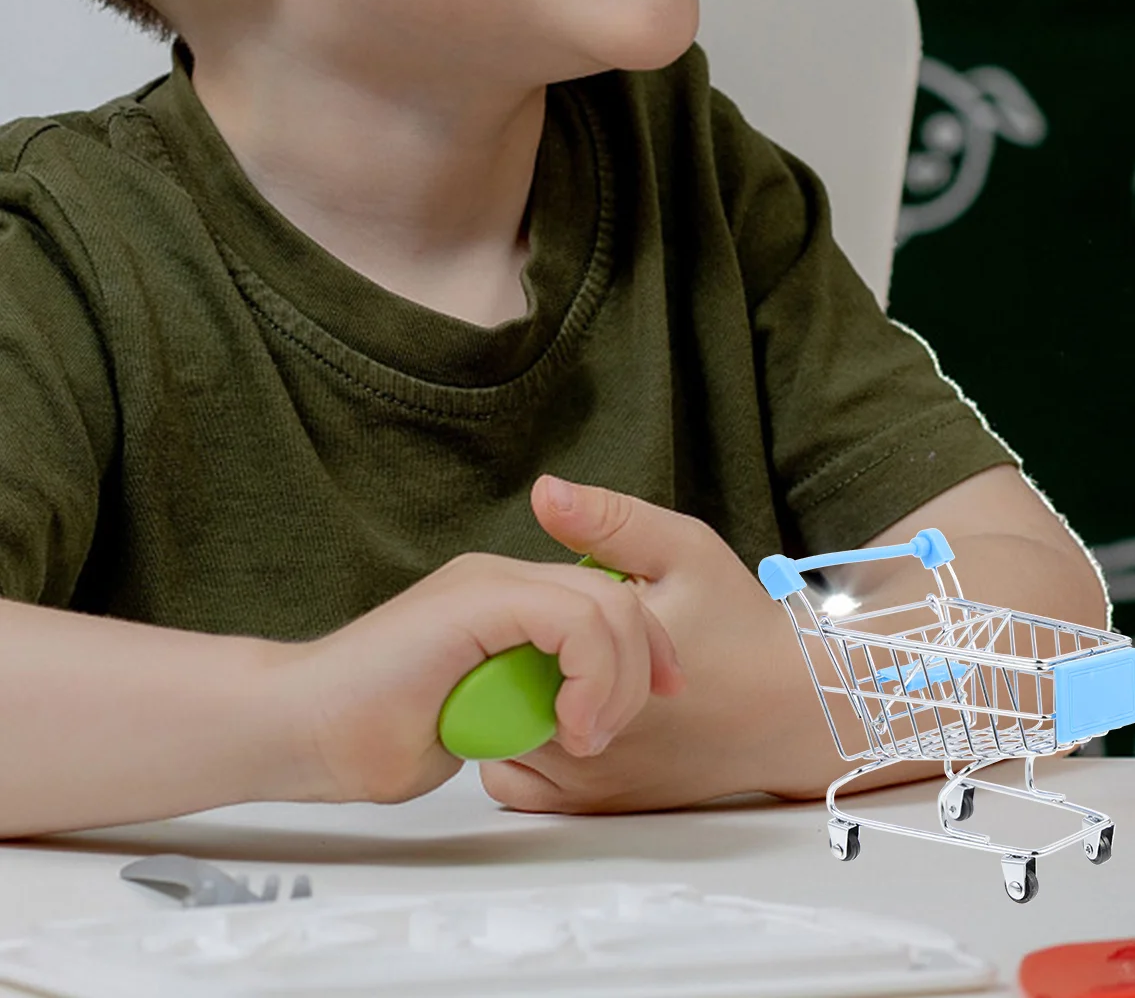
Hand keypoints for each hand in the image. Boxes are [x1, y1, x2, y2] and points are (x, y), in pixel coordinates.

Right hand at [281, 551, 682, 805]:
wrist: (292, 728)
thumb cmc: (364, 737)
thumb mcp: (474, 720)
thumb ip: (520, 703)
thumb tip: (557, 719)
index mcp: (505, 602)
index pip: (605, 605)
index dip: (645, 652)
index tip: (660, 700)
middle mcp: (502, 579)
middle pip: (618, 599)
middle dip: (644, 665)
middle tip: (615, 731)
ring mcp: (489, 583)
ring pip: (604, 605)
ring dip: (615, 678)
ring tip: (585, 734)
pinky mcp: (477, 599)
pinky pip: (569, 618)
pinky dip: (588, 672)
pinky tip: (569, 722)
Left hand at [478, 477, 837, 812]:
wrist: (792, 708)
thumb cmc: (741, 626)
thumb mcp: (685, 550)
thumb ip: (610, 521)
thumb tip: (544, 493)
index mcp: (598, 660)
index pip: (507, 639)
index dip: (517, 616)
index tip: (548, 603)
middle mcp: (585, 729)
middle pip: (494, 688)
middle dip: (512, 658)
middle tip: (554, 635)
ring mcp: (587, 776)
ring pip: (499, 738)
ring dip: (512, 706)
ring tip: (556, 672)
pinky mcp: (595, 806)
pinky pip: (519, 784)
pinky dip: (525, 757)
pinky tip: (560, 717)